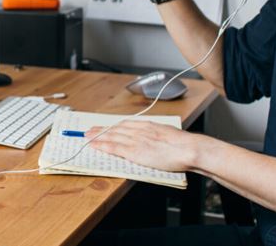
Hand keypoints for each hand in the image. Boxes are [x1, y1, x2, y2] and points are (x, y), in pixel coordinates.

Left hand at [87, 120, 202, 172]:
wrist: (188, 149)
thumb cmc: (183, 145)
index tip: (105, 127)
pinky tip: (94, 145)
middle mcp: (139, 130)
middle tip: (89, 130)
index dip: (113, 126)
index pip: (125, 124)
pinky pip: (114, 147)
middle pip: (115, 128)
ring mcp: (136, 140)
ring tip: (87, 136)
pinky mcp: (134, 151)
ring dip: (98, 136)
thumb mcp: (168, 134)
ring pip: (112, 136)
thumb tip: (154, 139)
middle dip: (101, 130)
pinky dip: (102, 145)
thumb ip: (157, 135)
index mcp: (148, 125)